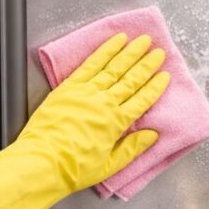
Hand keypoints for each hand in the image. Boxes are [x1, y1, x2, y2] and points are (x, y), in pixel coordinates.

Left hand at [0, 33, 169, 208]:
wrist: (42, 162)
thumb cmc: (73, 168)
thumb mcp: (109, 166)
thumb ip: (132, 148)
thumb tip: (152, 134)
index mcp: (116, 123)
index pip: (142, 99)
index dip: (155, 87)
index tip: (165, 76)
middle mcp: (105, 103)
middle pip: (131, 79)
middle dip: (147, 64)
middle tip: (159, 52)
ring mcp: (87, 92)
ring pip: (114, 67)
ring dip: (130, 52)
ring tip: (143, 40)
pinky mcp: (70, 86)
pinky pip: (91, 63)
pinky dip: (105, 50)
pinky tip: (115, 40)